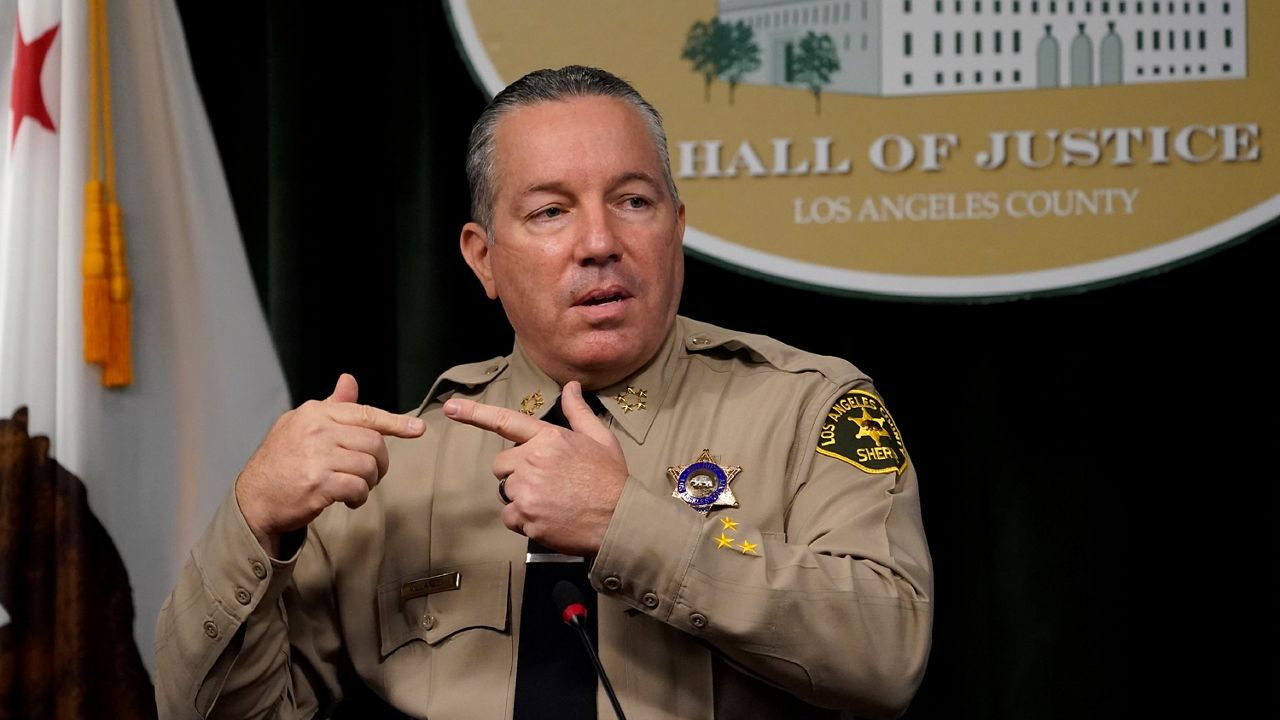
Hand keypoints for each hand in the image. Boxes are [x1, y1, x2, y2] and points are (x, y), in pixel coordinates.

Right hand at [235, 373, 425, 555]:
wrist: (253, 499)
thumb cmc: (282, 462)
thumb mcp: (301, 426)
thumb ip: (331, 407)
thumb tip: (349, 380)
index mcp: (315, 413)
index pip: (364, 414)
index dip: (395, 423)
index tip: (418, 429)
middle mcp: (317, 430)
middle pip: (374, 443)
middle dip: (380, 463)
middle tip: (370, 475)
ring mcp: (317, 456)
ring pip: (370, 466)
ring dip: (369, 482)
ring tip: (354, 487)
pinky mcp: (319, 483)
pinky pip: (359, 488)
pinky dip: (359, 497)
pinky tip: (348, 500)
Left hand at [444, 381, 627, 555]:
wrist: (620, 519)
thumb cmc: (611, 478)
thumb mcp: (599, 438)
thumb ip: (578, 412)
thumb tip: (571, 387)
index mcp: (549, 438)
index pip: (505, 422)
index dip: (474, 413)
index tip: (451, 408)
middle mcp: (533, 461)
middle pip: (502, 465)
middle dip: (516, 473)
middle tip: (547, 482)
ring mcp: (527, 490)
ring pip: (506, 491)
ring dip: (522, 497)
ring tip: (552, 501)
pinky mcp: (526, 517)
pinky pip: (509, 516)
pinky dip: (523, 520)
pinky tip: (548, 517)